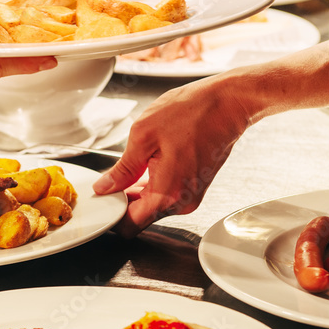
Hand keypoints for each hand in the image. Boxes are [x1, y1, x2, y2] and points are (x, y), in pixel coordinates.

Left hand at [92, 74, 252, 236]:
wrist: (227, 103)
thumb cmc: (192, 112)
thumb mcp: (143, 136)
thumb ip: (122, 169)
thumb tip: (106, 187)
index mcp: (166, 194)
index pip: (129, 225)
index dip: (111, 214)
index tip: (101, 199)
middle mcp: (182, 202)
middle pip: (141, 216)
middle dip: (124, 200)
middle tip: (112, 177)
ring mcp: (191, 196)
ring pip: (154, 205)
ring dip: (139, 191)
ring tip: (135, 163)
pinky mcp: (196, 188)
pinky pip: (168, 195)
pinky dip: (154, 184)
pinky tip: (151, 162)